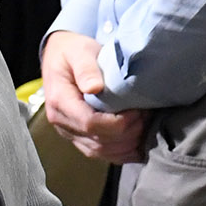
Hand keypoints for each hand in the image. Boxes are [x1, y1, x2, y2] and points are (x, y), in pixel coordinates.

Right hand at [40, 29, 149, 162]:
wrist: (61, 58)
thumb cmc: (72, 52)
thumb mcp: (78, 51)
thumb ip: (86, 69)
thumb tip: (94, 88)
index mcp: (59, 101)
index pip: (90, 123)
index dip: (117, 122)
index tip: (137, 110)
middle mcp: (62, 123)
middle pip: (98, 140)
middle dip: (127, 132)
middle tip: (146, 115)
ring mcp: (70, 133)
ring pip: (101, 151)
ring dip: (127, 144)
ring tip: (144, 125)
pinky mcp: (79, 138)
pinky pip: (101, 154)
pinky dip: (122, 152)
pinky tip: (138, 142)